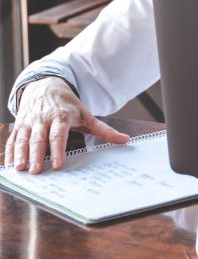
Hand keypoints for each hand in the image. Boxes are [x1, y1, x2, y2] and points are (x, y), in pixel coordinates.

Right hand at [4, 77, 128, 172]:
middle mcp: (43, 119)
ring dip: (20, 154)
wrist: (45, 86)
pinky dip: (10, 152)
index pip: (59, 134)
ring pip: (22, 139)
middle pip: (39, 139)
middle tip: (36, 171)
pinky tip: (10, 165)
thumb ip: (103, 129)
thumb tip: (125, 140)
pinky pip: (12, 139)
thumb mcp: (86, 114)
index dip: (58, 149)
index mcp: (61, 116)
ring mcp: (29, 122)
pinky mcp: (19, 125)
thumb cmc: (68, 104)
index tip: (58, 164)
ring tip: (20, 170)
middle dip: (36, 155)